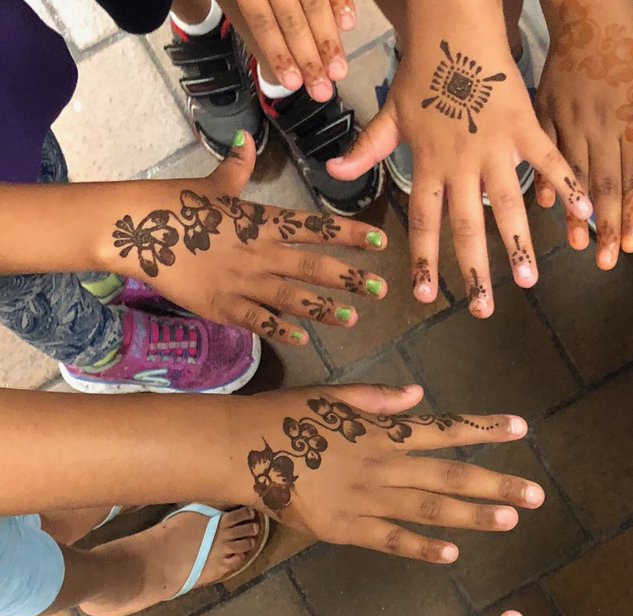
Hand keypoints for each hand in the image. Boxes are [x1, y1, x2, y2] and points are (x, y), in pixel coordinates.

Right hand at [101, 135, 385, 345]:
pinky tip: (303, 339)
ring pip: (291, 297)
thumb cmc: (174, 203)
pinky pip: (257, 320)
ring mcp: (241, 281)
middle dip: (349, 278)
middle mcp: (258, 252)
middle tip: (380, 288)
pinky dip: (279, 330)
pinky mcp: (221, 305)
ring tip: (353, 318)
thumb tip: (246, 138)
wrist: (132, 228)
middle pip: (312, 266)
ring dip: (324, 309)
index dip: (349, 235)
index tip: (380, 243)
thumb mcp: (212, 184)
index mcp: (260, 222)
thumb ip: (237, 167)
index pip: (314, 228)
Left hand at [233, 0, 355, 99]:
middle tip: (323, 92)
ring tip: (339, 71)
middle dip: (309, 56)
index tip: (292, 83)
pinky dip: (341, 2)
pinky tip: (348, 26)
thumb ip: (250, 18)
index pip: (260, 19)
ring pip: (314, 2)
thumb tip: (268, 62)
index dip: (276, 50)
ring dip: (329, 39)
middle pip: (291, 16)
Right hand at [236, 383, 544, 560]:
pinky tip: (451, 553)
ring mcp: (366, 498)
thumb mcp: (334, 396)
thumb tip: (419, 395)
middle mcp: (384, 464)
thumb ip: (379, 399)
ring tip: (510, 520)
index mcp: (384, 431)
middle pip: (450, 476)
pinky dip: (420, 547)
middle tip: (537, 495)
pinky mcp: (344, 527)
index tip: (521, 429)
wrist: (237, 447)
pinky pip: (389, 539)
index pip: (445, 428)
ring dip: (472, 516)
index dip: (484, 430)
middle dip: (496, 485)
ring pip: (428, 509)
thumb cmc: (285, 417)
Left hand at [328, 1, 591, 314]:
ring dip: (519, 245)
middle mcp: (460, 164)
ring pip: (507, 205)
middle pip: (466, 227)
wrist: (453, 31)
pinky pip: (548, 161)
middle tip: (483, 310)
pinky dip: (567, 186)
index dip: (424, 261)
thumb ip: (367, 149)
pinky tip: (583, 214)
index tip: (425, 297)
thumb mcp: (390, 114)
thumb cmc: (423, 73)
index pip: (423, 222)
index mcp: (429, 164)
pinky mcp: (524, 127)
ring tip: (531, 281)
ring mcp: (494, 148)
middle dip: (475, 272)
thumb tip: (334, 174)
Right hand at [536, 0, 632, 268]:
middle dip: (605, 226)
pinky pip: (545, 152)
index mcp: (632, 123)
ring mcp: (569, 121)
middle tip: (603, 262)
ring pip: (574, 176)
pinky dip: (546, 180)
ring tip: (577, 245)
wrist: (589, 14)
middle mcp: (600, 128)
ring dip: (576, 213)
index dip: (632, 214)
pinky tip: (546, 206)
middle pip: (604, 185)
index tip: (629, 245)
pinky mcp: (546, 112)